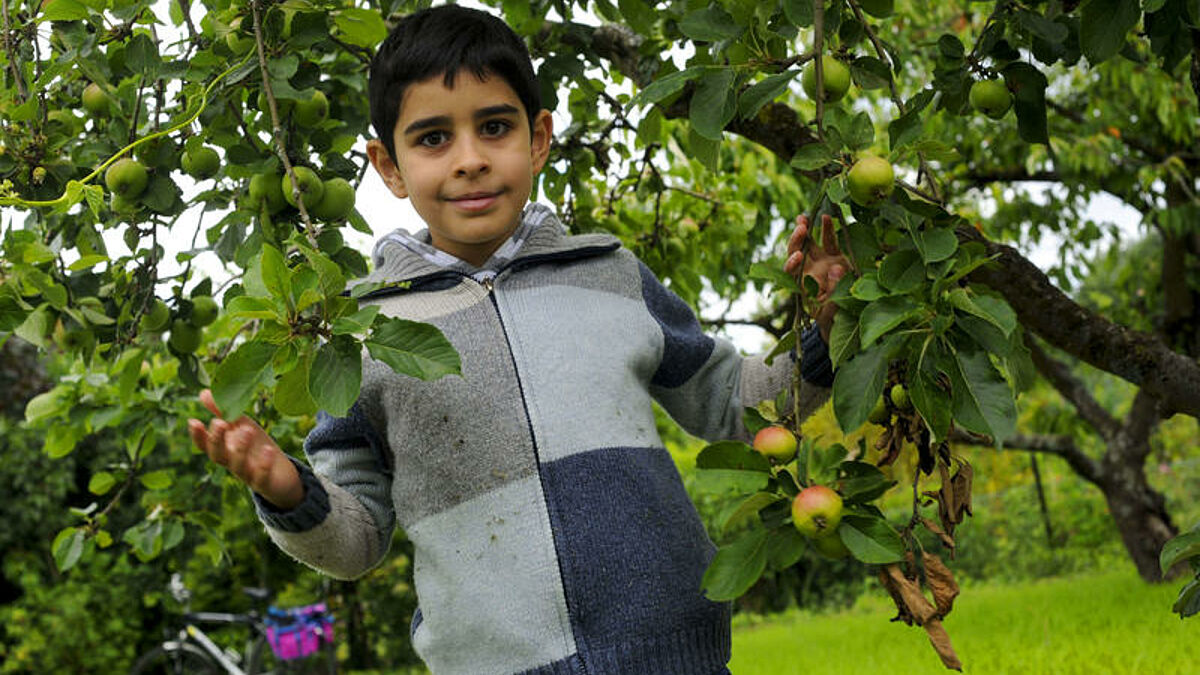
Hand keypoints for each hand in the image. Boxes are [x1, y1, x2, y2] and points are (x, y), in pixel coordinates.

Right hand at [188, 389, 302, 509]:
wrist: (281, 475)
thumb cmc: (256, 447)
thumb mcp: (241, 426)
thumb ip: (223, 412)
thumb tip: (202, 392)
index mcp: (224, 448)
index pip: (205, 444)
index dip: (198, 435)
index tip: (193, 421)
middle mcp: (231, 462)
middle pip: (218, 455)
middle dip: (216, 440)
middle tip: (219, 423)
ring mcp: (247, 474)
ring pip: (238, 466)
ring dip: (240, 448)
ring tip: (247, 430)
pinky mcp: (264, 483)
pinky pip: (261, 477)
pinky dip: (264, 465)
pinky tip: (268, 449)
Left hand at [784, 213, 849, 341]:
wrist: (844, 314)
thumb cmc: (833, 315)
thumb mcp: (834, 306)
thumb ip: (835, 288)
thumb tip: (836, 268)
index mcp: (801, 285)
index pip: (790, 272)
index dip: (792, 263)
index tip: (798, 257)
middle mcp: (807, 271)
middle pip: (796, 253)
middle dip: (796, 241)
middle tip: (801, 229)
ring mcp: (819, 262)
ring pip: (809, 244)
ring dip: (805, 231)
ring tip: (803, 218)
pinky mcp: (833, 257)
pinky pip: (829, 241)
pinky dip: (827, 229)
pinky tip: (827, 216)